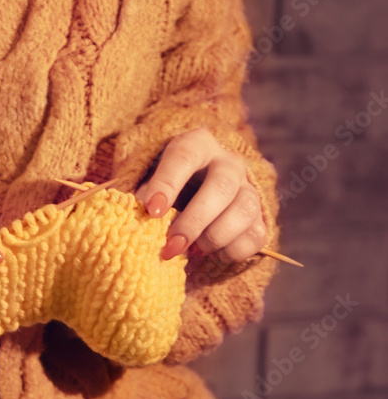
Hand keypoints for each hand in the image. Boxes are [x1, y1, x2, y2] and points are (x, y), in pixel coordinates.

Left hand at [134, 127, 267, 263]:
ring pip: (244, 210)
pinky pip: (255, 236)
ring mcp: (248, 189)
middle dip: (195, 221)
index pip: (184, 155)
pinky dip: (232, 251)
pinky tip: (212, 254)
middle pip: (222, 186)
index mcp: (197, 145)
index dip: (168, 183)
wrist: (192, 196)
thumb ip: (142, 193)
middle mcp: (228, 163)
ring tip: (192, 251)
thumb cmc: (164, 188)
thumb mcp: (147, 181)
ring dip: (215, 237)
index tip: (152, 211)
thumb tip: (139, 213)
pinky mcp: (259, 217)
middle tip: (172, 246)